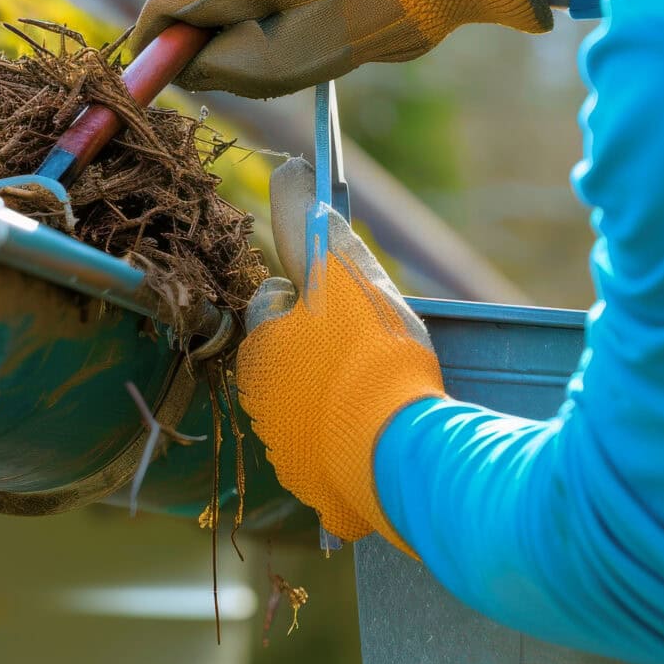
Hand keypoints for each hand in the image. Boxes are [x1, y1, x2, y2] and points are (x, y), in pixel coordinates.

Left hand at [235, 158, 445, 546]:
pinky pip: (328, 451)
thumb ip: (313, 227)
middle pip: (288, 354)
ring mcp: (286, 449)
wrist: (402, 456)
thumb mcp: (347, 276)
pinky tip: (384, 431)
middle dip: (319, 346)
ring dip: (336, 391)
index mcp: (262, 348)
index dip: (312, 294)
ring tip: (381, 389)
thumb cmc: (373, 357)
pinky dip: (351, 438)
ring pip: (307, 401)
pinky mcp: (315, 486)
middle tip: (369, 346)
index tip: (344, 303)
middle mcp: (261, 401)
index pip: (273, 301)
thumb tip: (288, 176)